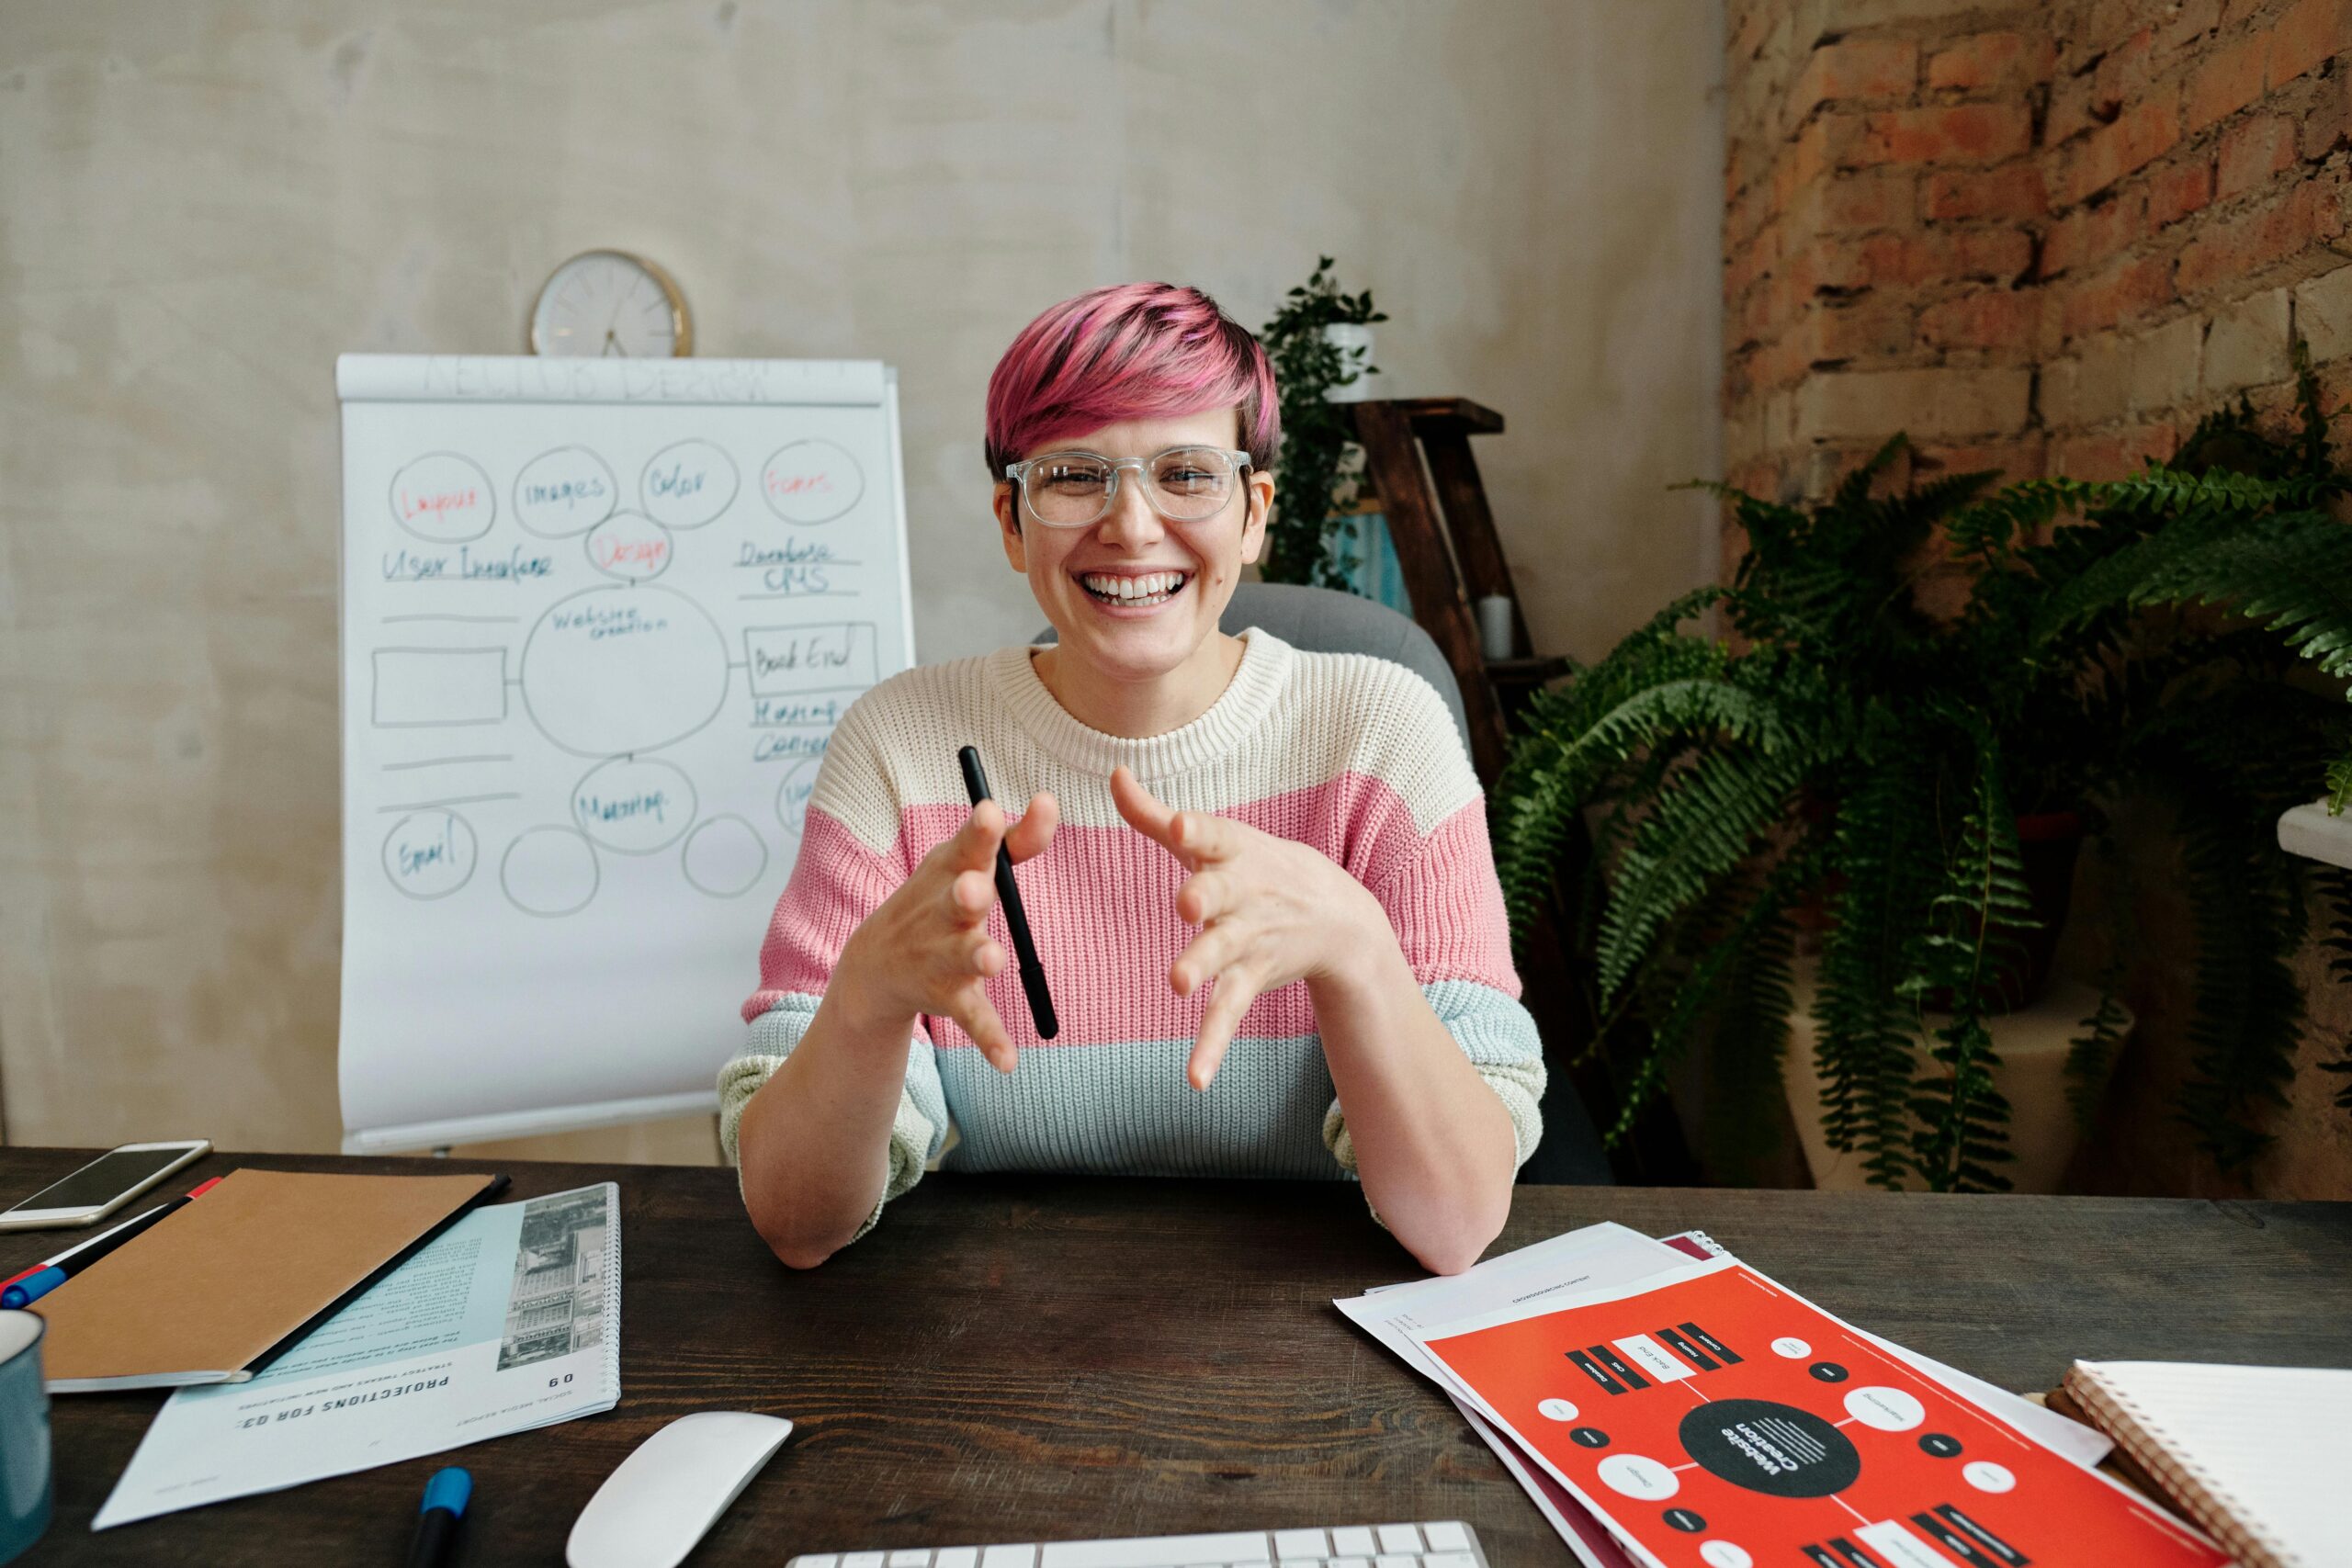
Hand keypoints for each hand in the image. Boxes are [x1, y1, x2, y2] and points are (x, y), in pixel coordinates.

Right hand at [837, 794, 1057, 1073]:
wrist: (876, 966)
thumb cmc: (937, 899)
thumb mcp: (964, 864)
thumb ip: (1016, 839)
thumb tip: (1050, 800)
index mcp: (949, 872)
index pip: (967, 848)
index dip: (980, 832)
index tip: (989, 812)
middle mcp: (942, 913)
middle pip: (957, 903)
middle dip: (966, 895)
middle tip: (973, 889)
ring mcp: (940, 957)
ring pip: (962, 957)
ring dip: (977, 957)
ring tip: (992, 960)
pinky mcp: (946, 997)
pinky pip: (973, 1019)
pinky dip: (990, 1041)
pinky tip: (1008, 1062)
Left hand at [1110, 766, 1380, 1090]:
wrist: (1336, 915)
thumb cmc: (1255, 867)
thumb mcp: (1212, 839)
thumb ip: (1152, 813)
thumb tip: (1114, 772)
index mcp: (1229, 851)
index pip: (1212, 833)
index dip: (1194, 829)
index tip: (1178, 824)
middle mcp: (1241, 893)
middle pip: (1219, 893)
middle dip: (1204, 897)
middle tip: (1185, 905)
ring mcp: (1248, 938)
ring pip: (1222, 953)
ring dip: (1202, 966)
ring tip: (1177, 983)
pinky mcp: (1249, 979)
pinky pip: (1226, 1014)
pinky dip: (1212, 1047)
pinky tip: (1195, 1078)